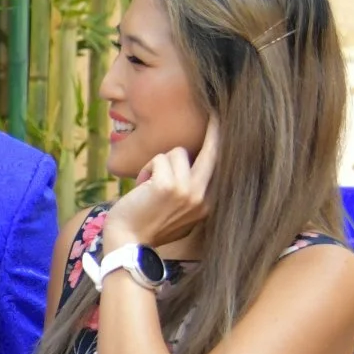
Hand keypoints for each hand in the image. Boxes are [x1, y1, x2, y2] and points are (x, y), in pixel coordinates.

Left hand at [105, 120, 218, 258]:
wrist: (127, 242)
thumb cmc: (147, 224)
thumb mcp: (180, 212)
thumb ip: (191, 192)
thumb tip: (194, 163)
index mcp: (209, 204)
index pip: (221, 167)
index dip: (221, 144)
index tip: (226, 124)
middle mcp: (203, 197)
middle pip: (214, 152)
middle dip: (215, 128)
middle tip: (215, 111)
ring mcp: (188, 192)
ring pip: (177, 153)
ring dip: (159, 164)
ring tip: (149, 185)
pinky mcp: (168, 186)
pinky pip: (159, 158)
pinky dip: (147, 169)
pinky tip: (142, 187)